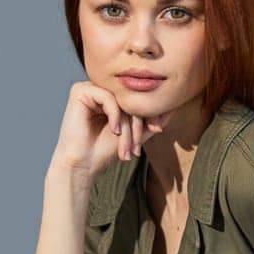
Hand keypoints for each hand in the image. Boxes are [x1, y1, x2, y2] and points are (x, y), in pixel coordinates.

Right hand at [51, 80, 173, 179]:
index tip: (157, 129)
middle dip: (137, 125)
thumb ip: (151, 121)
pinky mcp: (80, 91)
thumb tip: (174, 108)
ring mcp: (90, 87)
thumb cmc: (104, 151)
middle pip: (130, 99)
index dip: (150, 114)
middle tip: (137, 148)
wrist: (82, 165)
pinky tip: (113, 132)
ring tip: (126, 148)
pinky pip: (108, 97)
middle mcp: (101, 88)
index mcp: (112, 95)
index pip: (137, 98)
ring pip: (120, 100)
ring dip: (127, 126)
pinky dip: (115, 116)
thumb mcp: (134, 134)